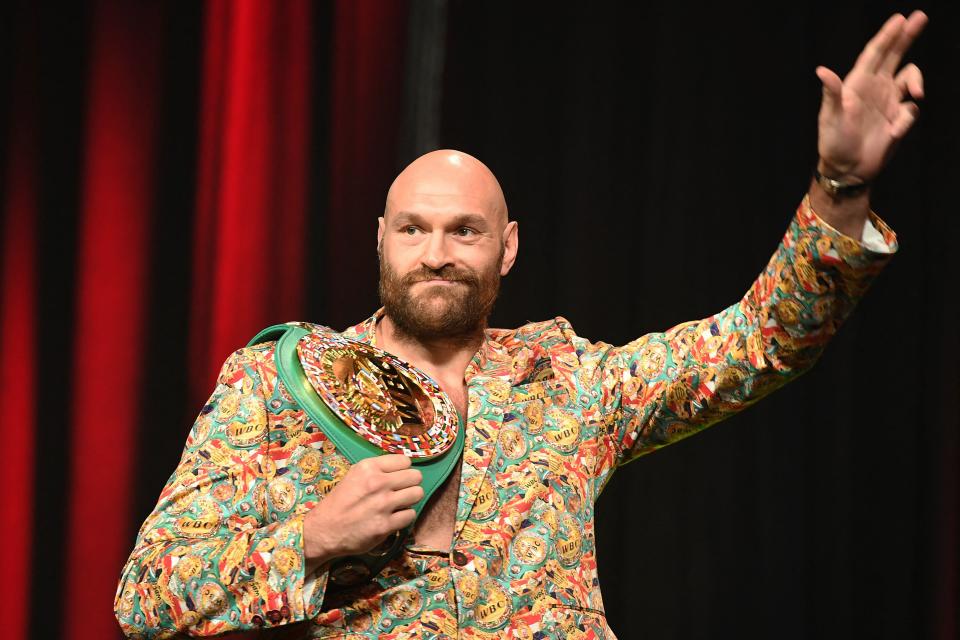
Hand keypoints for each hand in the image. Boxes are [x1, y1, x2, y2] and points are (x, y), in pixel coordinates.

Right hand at [303, 454, 421, 563]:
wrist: (324, 530)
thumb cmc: (340, 502)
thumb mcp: (354, 475)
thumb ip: (377, 469)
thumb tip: (403, 467)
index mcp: (368, 467)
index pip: (405, 461)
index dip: (403, 470)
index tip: (397, 478)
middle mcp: (377, 483)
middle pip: (416, 476)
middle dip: (410, 484)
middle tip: (401, 491)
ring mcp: (383, 504)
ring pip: (417, 494)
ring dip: (410, 500)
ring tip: (399, 504)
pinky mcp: (386, 525)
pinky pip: (410, 515)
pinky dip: (404, 517)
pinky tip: (393, 518)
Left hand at [816, 11, 927, 182]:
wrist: (848, 169)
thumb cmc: (834, 143)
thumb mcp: (831, 118)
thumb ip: (832, 93)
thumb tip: (822, 71)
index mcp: (857, 85)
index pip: (874, 54)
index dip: (886, 36)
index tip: (899, 19)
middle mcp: (874, 89)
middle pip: (895, 56)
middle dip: (907, 36)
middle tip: (920, 16)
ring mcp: (888, 102)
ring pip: (911, 78)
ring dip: (918, 81)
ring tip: (917, 93)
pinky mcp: (898, 118)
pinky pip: (912, 110)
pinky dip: (906, 119)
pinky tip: (893, 132)